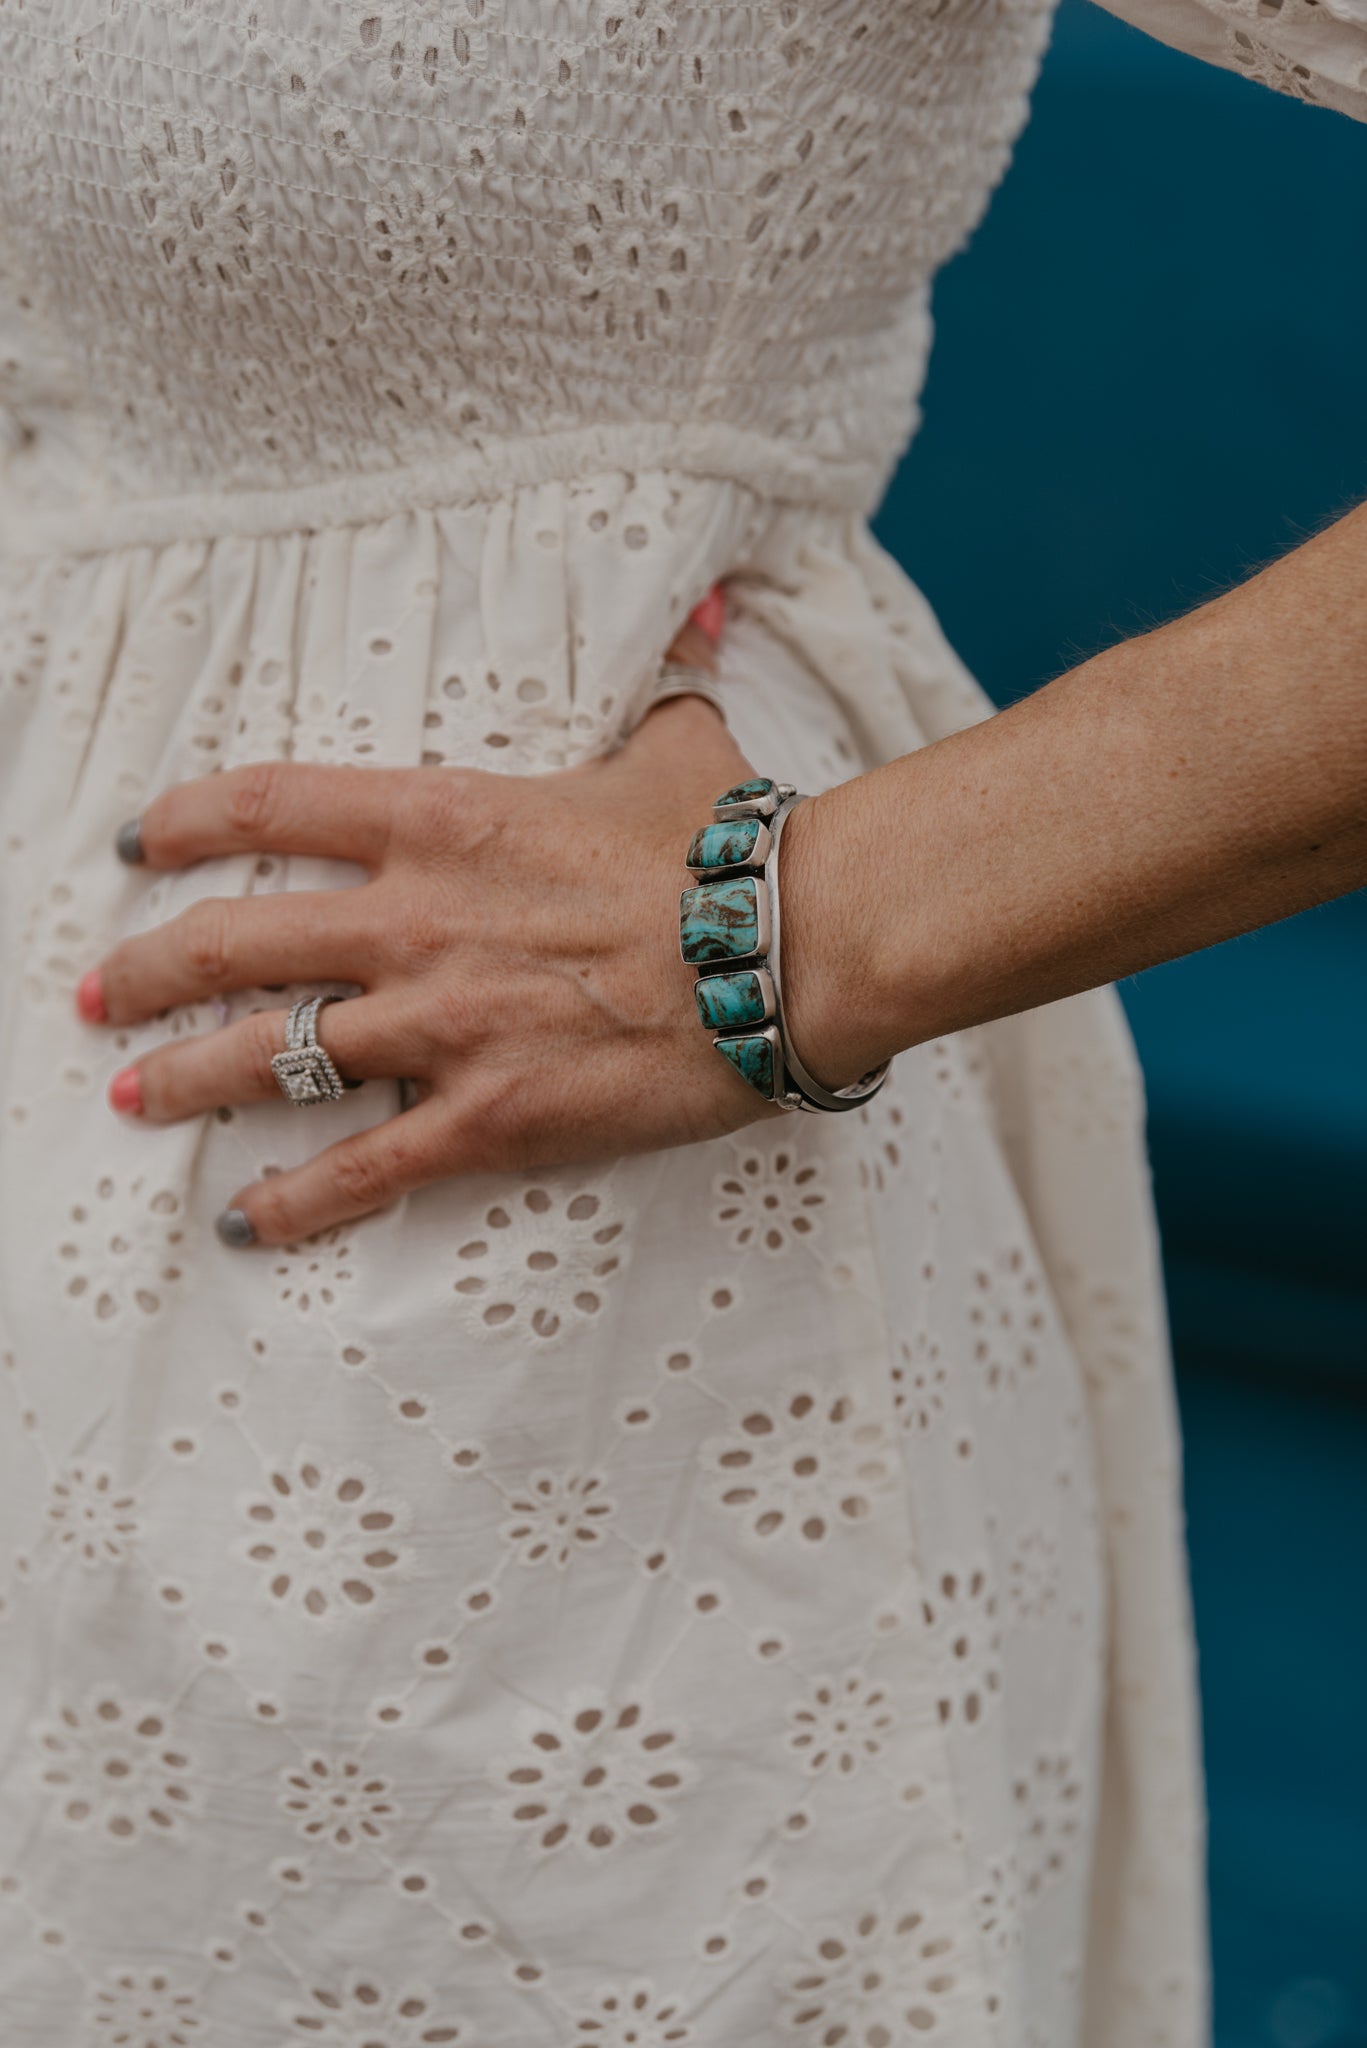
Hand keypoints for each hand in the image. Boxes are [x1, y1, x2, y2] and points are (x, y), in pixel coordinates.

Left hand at [77, 639, 782, 1245]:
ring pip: (268, 1058)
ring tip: (134, 1096)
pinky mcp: (485, 1117)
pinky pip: (360, 1168)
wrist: (790, 946)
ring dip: (186, 1079)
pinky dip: (292, 1202)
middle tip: (99, 993)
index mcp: (440, 820)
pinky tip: (243, 1221)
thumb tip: (702, 622)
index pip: (268, 807)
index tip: (137, 842)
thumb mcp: (679, 745)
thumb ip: (661, 685)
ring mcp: (439, 1025)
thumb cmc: (731, 845)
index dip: (182, 823)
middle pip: (233, 942)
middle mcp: (412, 922)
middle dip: (146, 970)